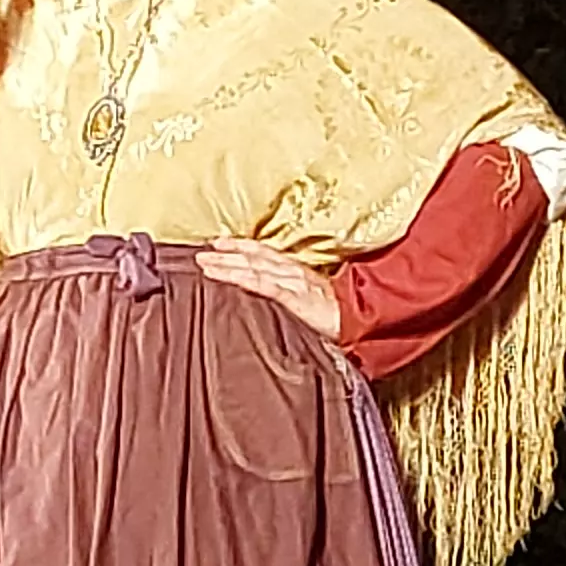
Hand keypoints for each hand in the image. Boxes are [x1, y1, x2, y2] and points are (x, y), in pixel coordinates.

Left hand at [192, 239, 341, 340]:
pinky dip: (247, 278)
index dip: (241, 247)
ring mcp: (295, 283)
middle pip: (255, 258)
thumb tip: (275, 297)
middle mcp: (293, 272)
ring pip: (255, 269)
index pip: (264, 254)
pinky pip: (267, 286)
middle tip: (201, 253)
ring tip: (206, 264)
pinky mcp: (297, 298)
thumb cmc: (342, 314)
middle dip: (227, 254)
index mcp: (297, 272)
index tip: (218, 244)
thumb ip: (295, 295)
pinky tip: (230, 276)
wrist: (364, 322)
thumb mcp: (314, 299)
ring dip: (229, 264)